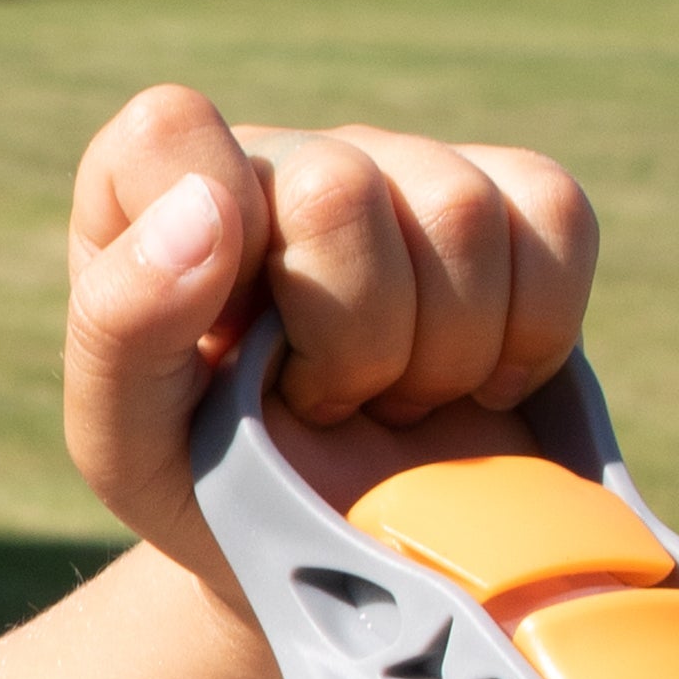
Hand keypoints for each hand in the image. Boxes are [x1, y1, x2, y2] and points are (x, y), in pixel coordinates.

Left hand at [62, 83, 598, 601]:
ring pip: (462, 211)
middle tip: (323, 404)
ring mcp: (402, 163)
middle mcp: (280, 158)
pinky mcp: (510, 192)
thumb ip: (121, 325)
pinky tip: (479, 379)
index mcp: (152, 198)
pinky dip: (533, 329)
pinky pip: (557, 217)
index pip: (170, 132)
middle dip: (349, 342)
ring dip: (441, 354)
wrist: (335, 545)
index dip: (212, 235)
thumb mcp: (125, 441)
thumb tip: (205, 209)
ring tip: (393, 401)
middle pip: (342, 189)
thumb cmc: (209, 485)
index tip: (231, 339)